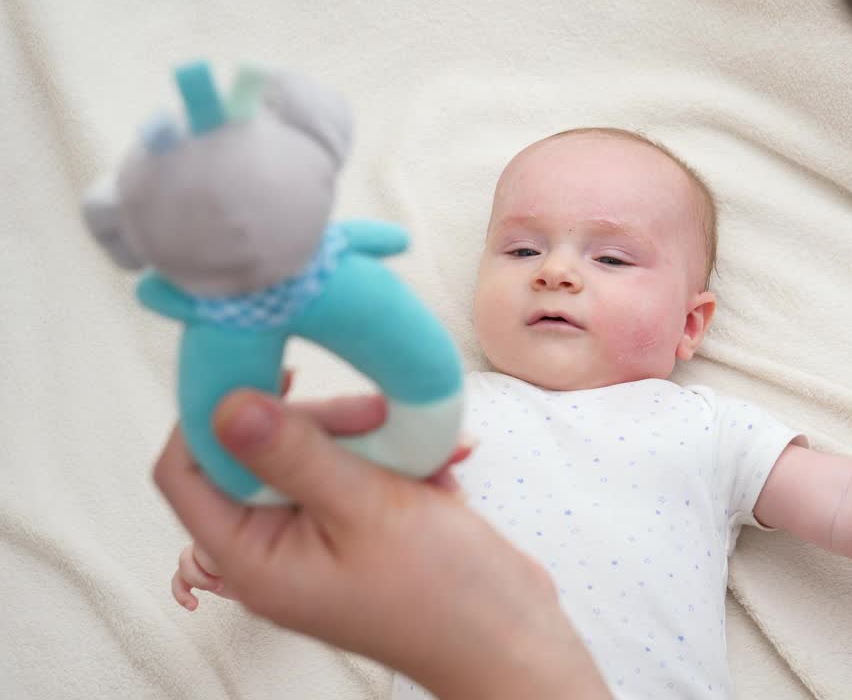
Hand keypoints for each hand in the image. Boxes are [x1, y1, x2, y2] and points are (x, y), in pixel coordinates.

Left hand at [152, 388, 607, 698]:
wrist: (512, 637)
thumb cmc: (445, 593)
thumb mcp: (367, 507)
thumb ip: (294, 453)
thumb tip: (225, 403)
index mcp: (253, 558)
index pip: (185, 469)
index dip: (213, 412)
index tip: (266, 369)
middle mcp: (273, 549)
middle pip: (255, 452)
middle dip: (318, 422)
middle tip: (377, 412)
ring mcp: (316, 538)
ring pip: (312, 454)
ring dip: (368, 439)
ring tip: (426, 450)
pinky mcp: (356, 529)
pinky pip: (354, 471)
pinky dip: (394, 459)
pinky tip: (439, 466)